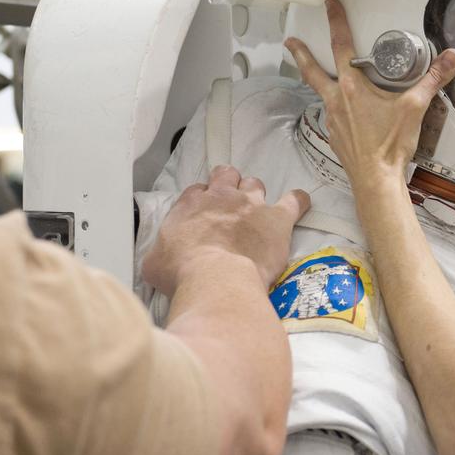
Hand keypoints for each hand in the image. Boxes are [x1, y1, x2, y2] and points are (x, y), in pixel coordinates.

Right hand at [143, 165, 309, 295]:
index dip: (203, 202)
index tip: (205, 218)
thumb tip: (161, 259)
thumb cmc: (182, 273)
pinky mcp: (277, 219)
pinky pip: (294, 200)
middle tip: (230, 208)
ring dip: (255, 195)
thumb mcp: (154, 262)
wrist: (216, 278)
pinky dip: (297, 202)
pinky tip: (299, 204)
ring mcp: (252, 204)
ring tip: (257, 214)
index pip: (197, 191)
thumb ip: (160, 252)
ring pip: (255, 184)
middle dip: (229, 186)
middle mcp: (221, 197)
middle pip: (227, 176)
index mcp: (191, 204)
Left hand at [285, 0, 454, 188]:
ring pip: (321, 92)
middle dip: (300, 54)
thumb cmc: (390, 145)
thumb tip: (452, 57)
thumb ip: (433, 79)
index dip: (336, 21)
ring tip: (320, 75)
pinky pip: (331, 114)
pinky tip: (344, 109)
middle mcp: (336, 100)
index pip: (341, 45)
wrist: (375, 180)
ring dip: (318, 81)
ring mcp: (332, 119)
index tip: (330, 4)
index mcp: (352, 87)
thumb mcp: (415, 107)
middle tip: (289, 41)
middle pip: (312, 70)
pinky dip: (334, 106)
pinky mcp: (335, 135)